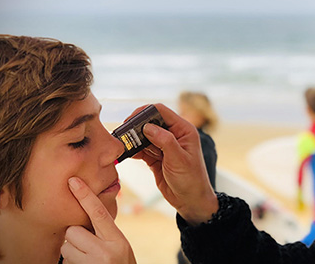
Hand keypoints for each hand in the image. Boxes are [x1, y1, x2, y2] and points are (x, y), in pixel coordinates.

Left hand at [61, 177, 135, 263]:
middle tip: (88, 247)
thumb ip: (106, 231)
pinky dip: (71, 263)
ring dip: (72, 252)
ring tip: (87, 260)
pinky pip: (64, 262)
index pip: (99, 213)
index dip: (86, 196)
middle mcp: (105, 252)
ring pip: (66, 247)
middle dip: (76, 238)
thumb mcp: (120, 246)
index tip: (73, 182)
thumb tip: (90, 211)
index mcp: (117, 241)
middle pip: (73, 231)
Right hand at [129, 103, 217, 224]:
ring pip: (144, 136)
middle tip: (123, 134)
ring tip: (122, 144)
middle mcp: (174, 135)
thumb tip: (148, 126)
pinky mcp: (156, 157)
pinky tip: (126, 153)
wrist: (190, 201)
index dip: (145, 112)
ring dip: (133, 140)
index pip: (161, 112)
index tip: (130, 120)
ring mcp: (164, 146)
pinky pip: (142, 149)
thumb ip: (165, 141)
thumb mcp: (179, 159)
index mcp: (184, 130)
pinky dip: (134, 150)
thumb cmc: (191, 180)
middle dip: (136, 127)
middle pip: (150, 122)